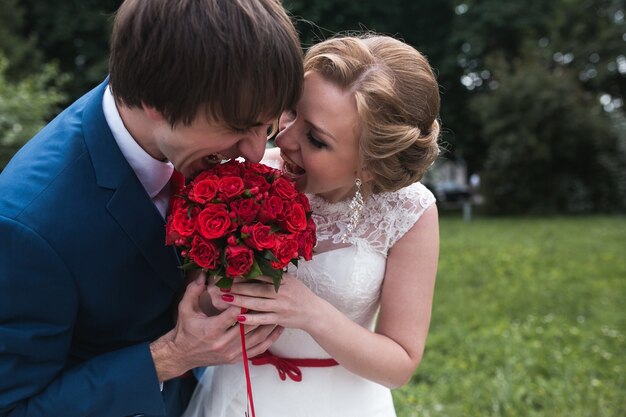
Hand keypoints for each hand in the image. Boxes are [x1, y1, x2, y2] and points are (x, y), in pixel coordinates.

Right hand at [150, 275, 282, 381]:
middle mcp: (223, 343)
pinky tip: (278, 329)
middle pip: (249, 325)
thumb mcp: (185, 308)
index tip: (255, 289)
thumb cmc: (184, 329)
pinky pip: (258, 350)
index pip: (234, 314)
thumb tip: (202, 273)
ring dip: (269, 323)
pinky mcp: (236, 359)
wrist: (182, 355)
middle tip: (273, 297)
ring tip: (279, 309)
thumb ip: (194, 290)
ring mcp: (231, 353)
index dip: (245, 301)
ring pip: (256, 337)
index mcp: (212, 330)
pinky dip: (270, 339)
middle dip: (261, 310)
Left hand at [220, 273, 324, 331]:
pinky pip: (263, 319)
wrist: (314, 313)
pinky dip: (250, 319)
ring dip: (240, 301)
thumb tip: (255, 268)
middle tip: (221, 284)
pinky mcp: (280, 319)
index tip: (230, 272)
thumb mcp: (290, 281)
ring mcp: (281, 306)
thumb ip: (275, 276)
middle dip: (238, 286)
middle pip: (256, 288)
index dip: (245, 273)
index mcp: (284, 280)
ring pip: (257, 303)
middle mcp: (282, 292)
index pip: (261, 275)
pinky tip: (238, 318)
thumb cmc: (299, 295)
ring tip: (225, 298)